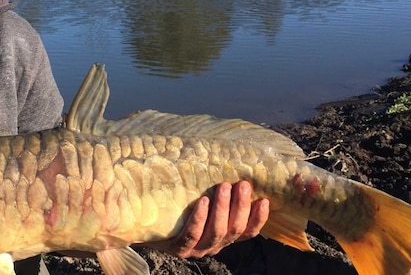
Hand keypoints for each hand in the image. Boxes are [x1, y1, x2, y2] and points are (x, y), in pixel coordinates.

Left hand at [146, 181, 268, 257]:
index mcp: (224, 236)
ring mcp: (196, 249)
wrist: (146, 220)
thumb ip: (218, 190)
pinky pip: (191, 235)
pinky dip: (199, 218)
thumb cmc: (179, 204)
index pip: (247, 232)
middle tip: (242, 184)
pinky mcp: (179, 248)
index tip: (264, 200)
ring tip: (224, 187)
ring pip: (216, 232)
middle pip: (234, 230)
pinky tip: (202, 201)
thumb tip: (235, 161)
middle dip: (241, 206)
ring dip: (223, 209)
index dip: (258, 218)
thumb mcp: (202, 197)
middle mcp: (213, 245)